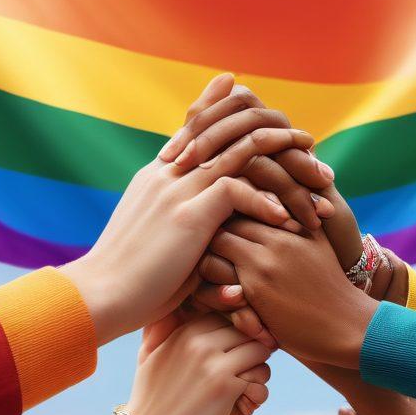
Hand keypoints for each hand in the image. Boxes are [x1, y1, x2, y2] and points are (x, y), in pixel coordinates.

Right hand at [63, 83, 313, 343]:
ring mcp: (177, 190)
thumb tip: (215, 239)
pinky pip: (237, 190)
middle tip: (309, 144)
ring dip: (285, 166)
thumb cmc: (130, 286)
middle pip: (229, 132)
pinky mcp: (187, 215)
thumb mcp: (161, 249)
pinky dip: (267, 202)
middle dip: (274, 135)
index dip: (234, 115)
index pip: (199, 127)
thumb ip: (186, 231)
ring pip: (242, 155)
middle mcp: (169, 173)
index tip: (270, 118)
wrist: (99, 299)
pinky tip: (287, 219)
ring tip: (316, 179)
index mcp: (159, 176)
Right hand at [127, 314, 272, 414]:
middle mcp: (199, 342)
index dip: (235, 338)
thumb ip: (161, 331)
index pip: (227, 319)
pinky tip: (243, 406)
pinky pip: (260, 377)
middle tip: (245, 375)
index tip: (234, 358)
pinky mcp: (225, 387)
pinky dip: (256, 393)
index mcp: (184, 332)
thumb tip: (172, 311)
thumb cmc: (149, 401)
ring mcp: (213, 363)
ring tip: (246, 389)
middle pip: (247, 331)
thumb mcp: (148, 357)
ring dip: (258, 371)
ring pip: (260, 350)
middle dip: (251, 352)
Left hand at [209, 219, 378, 367]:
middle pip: (219, 225)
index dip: (224, 218)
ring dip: (206, 267)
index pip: (239, 203)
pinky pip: (213, 285)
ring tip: (212, 280)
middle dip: (208, 240)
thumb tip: (285, 193)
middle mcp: (273, 238)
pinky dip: (210, 293)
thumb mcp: (318, 241)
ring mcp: (262, 265)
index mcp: (288, 221)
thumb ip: (299, 214)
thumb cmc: (330, 285)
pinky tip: (219, 301)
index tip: (220, 236)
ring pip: (210, 254)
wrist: (348, 326)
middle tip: (208, 258)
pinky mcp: (253, 293)